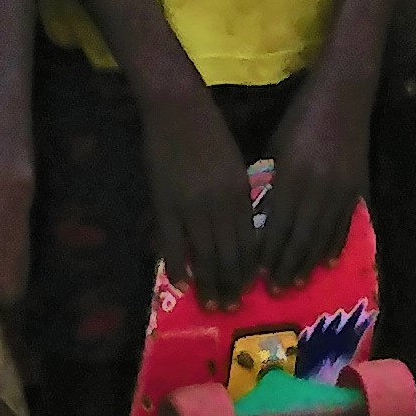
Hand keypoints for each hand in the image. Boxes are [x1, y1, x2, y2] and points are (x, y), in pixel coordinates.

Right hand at [139, 69, 262, 301]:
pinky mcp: (165, 204)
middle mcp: (220, 207)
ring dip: (209, 284)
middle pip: (229, 256)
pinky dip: (178, 267)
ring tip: (211, 304)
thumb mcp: (234, 165)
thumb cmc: (210, 131)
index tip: (249, 289)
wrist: (178, 109)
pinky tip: (182, 284)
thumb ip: (237, 197)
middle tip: (231, 307)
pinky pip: (172, 244)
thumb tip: (239, 229)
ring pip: (204, 256)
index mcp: (241, 195)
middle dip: (231, 285)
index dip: (248, 270)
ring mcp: (191, 208)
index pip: (249, 243)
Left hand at [256, 78, 370, 294]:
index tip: (257, 275)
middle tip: (276, 290)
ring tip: (297, 283)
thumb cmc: (301, 116)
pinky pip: (344, 224)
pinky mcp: (357, 188)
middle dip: (286, 266)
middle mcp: (317, 189)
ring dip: (308, 263)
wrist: (344, 96)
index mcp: (292, 177)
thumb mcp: (278, 146)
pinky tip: (328, 263)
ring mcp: (340, 191)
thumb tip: (263, 215)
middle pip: (300, 239)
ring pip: (323, 237)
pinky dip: (335, 246)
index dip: (268, 254)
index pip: (277, 226)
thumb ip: (273, 182)